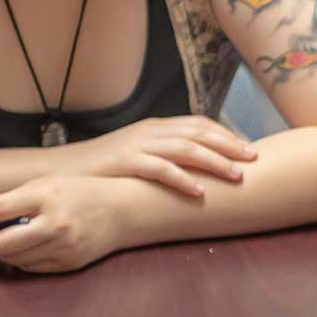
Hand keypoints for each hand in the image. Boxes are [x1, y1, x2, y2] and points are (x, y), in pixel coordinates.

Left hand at [0, 174, 140, 274]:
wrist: (124, 211)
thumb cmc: (81, 192)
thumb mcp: (49, 184)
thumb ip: (19, 200)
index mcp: (47, 196)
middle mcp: (55, 223)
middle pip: (3, 242)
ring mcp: (63, 247)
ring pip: (15, 258)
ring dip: (0, 252)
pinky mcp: (69, 264)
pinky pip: (33, 267)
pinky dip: (20, 260)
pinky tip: (20, 250)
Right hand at [75, 115, 255, 199]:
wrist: (62, 170)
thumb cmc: (103, 167)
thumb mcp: (137, 154)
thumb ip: (163, 155)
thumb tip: (196, 168)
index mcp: (155, 127)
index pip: (198, 124)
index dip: (225, 134)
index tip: (248, 148)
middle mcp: (151, 131)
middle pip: (199, 133)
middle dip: (229, 146)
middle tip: (254, 159)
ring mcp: (138, 145)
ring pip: (186, 149)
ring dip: (215, 162)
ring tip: (237, 176)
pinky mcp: (126, 162)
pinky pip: (161, 169)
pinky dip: (183, 180)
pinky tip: (200, 191)